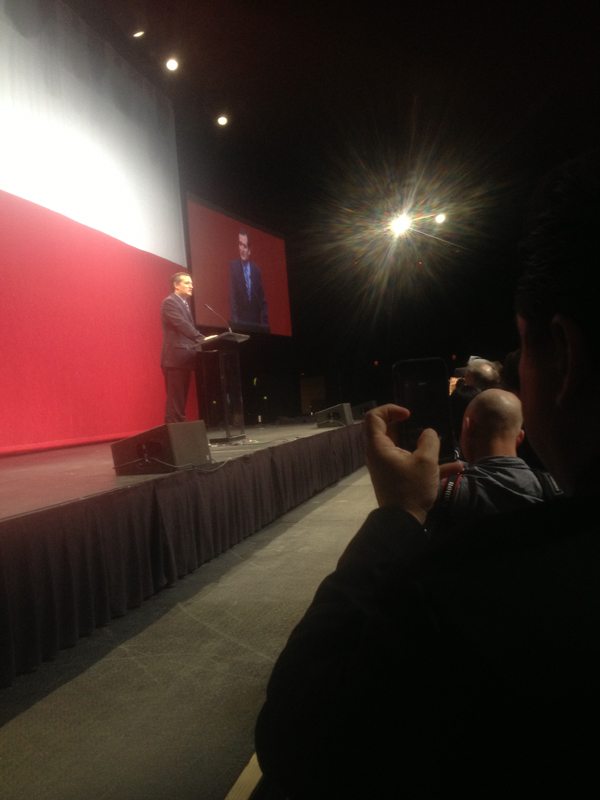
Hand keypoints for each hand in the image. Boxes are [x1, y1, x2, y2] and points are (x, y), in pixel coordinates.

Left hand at [364, 404, 440, 523]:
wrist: (403, 522)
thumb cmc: (412, 488)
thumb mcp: (426, 461)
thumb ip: (429, 441)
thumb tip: (428, 433)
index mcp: (379, 446)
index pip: (373, 416)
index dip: (390, 409)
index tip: (408, 415)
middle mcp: (378, 454)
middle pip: (385, 430)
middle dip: (404, 426)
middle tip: (418, 425)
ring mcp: (386, 466)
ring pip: (401, 448)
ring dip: (421, 446)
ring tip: (441, 446)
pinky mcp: (394, 477)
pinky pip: (409, 463)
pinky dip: (426, 463)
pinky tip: (455, 468)